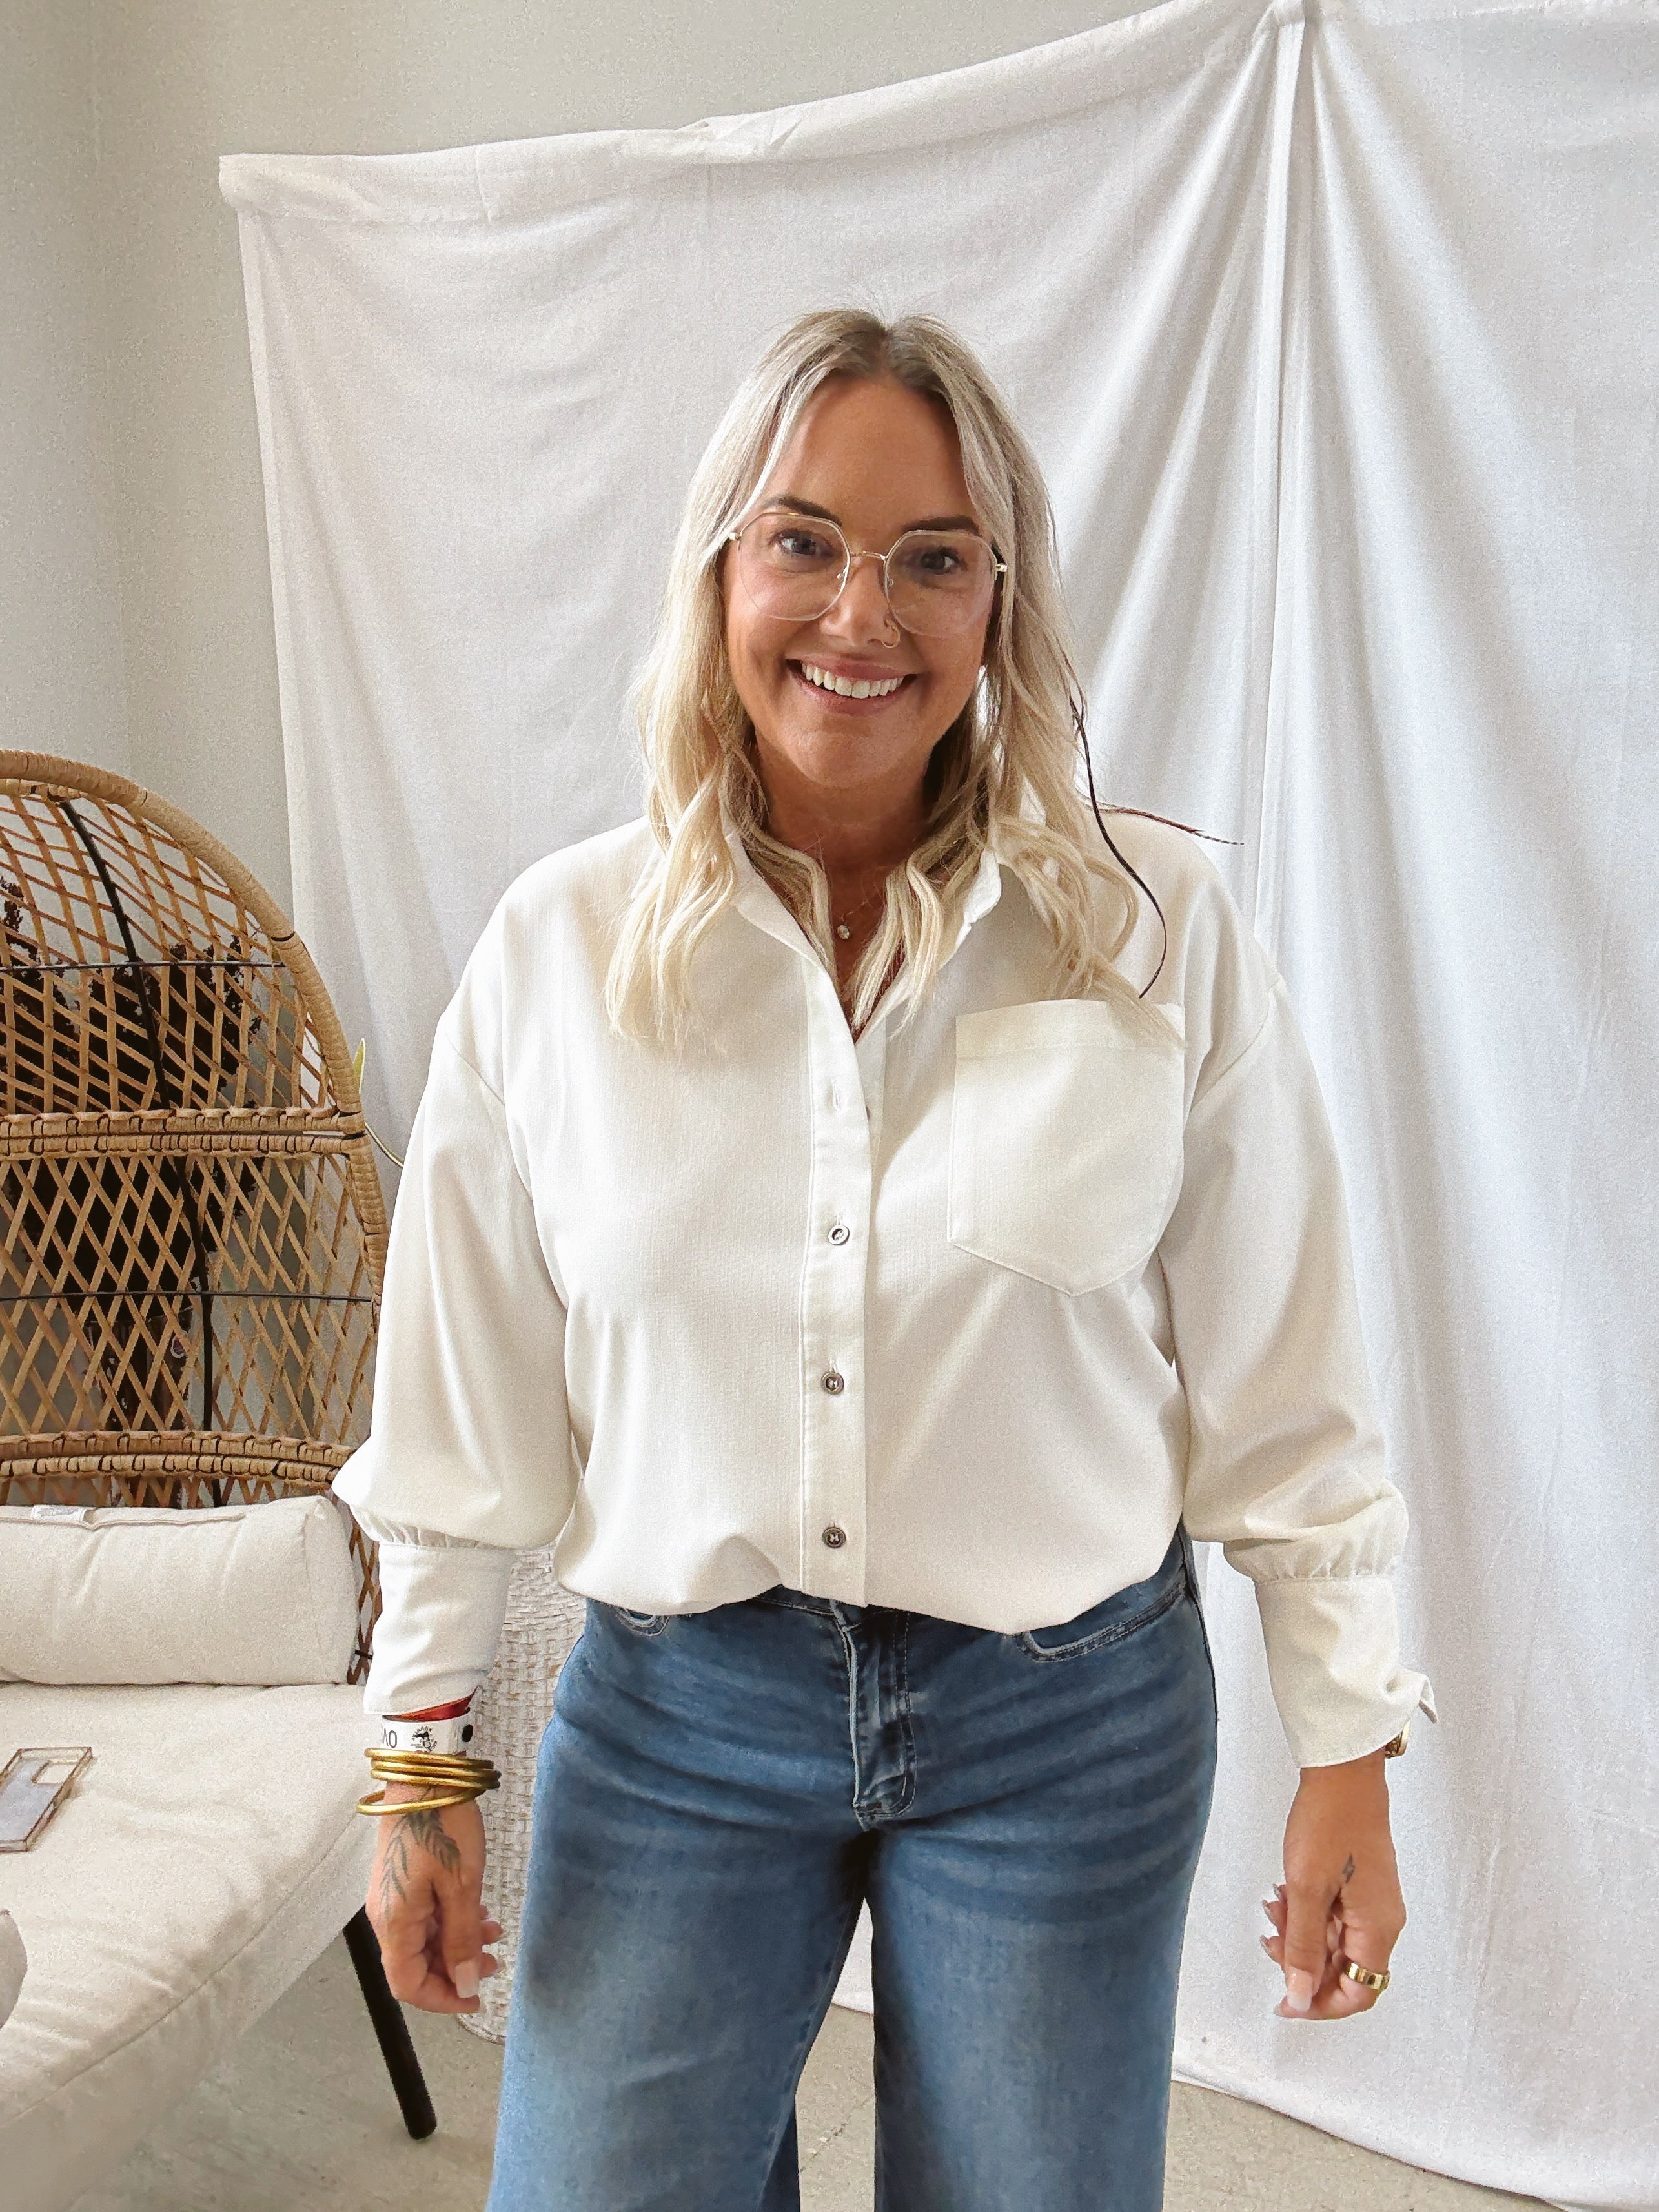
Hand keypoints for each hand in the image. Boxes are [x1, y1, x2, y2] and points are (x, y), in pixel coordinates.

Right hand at [368, 1782, 500, 2013]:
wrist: (426, 1774)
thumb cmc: (443, 1825)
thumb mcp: (462, 1884)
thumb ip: (462, 1938)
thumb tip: (465, 1983)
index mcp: (394, 1922)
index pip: (407, 1984)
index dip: (441, 1999)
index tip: (477, 1998)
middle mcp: (386, 1915)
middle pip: (415, 1964)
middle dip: (456, 1971)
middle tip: (496, 1963)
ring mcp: (393, 1896)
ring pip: (424, 1939)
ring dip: (458, 1944)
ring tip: (495, 1933)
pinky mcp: (404, 1879)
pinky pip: (425, 1915)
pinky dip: (452, 1921)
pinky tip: (479, 1913)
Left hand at [1260, 1747, 1403, 2020]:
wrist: (1343, 1772)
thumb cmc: (1328, 1822)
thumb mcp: (1306, 1889)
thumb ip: (1302, 1948)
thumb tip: (1299, 1998)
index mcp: (1378, 1929)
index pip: (1359, 1994)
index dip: (1320, 2005)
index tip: (1283, 1999)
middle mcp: (1383, 1922)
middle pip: (1345, 1971)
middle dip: (1302, 1962)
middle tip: (1269, 1936)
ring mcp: (1372, 1904)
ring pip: (1335, 1943)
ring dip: (1300, 1935)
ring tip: (1273, 1905)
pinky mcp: (1360, 1887)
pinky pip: (1333, 1918)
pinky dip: (1306, 1914)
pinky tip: (1284, 1893)